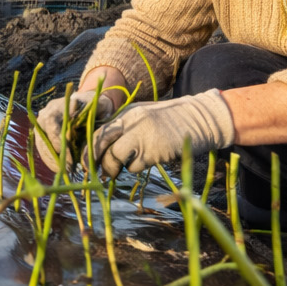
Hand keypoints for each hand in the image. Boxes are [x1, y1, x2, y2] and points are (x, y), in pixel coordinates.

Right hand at [33, 73, 118, 171]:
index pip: (53, 127)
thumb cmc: (96, 105)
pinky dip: (50, 159)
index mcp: (59, 106)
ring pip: (41, 144)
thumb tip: (87, 136)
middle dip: (54, 157)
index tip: (70, 161)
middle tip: (67, 170)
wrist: (88, 102)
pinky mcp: (42, 132)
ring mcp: (42, 123)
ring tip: (64, 173)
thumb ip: (95, 118)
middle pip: (43, 138)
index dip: (59, 145)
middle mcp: (46, 113)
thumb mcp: (100, 107)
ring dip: (50, 160)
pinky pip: (42, 147)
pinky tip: (60, 169)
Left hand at [93, 90, 234, 178]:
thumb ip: (124, 128)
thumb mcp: (143, 117)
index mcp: (126, 113)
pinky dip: (135, 168)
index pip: (97, 131)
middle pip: (99, 144)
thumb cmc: (169, 121)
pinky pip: (134, 166)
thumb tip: (101, 149)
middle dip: (94, 160)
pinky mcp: (153, 151)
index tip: (86, 161)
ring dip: (114, 168)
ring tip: (119, 169)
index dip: (89, 148)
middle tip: (96, 172)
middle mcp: (130, 122)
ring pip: (114, 158)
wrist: (200, 120)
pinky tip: (146, 161)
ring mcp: (141, 136)